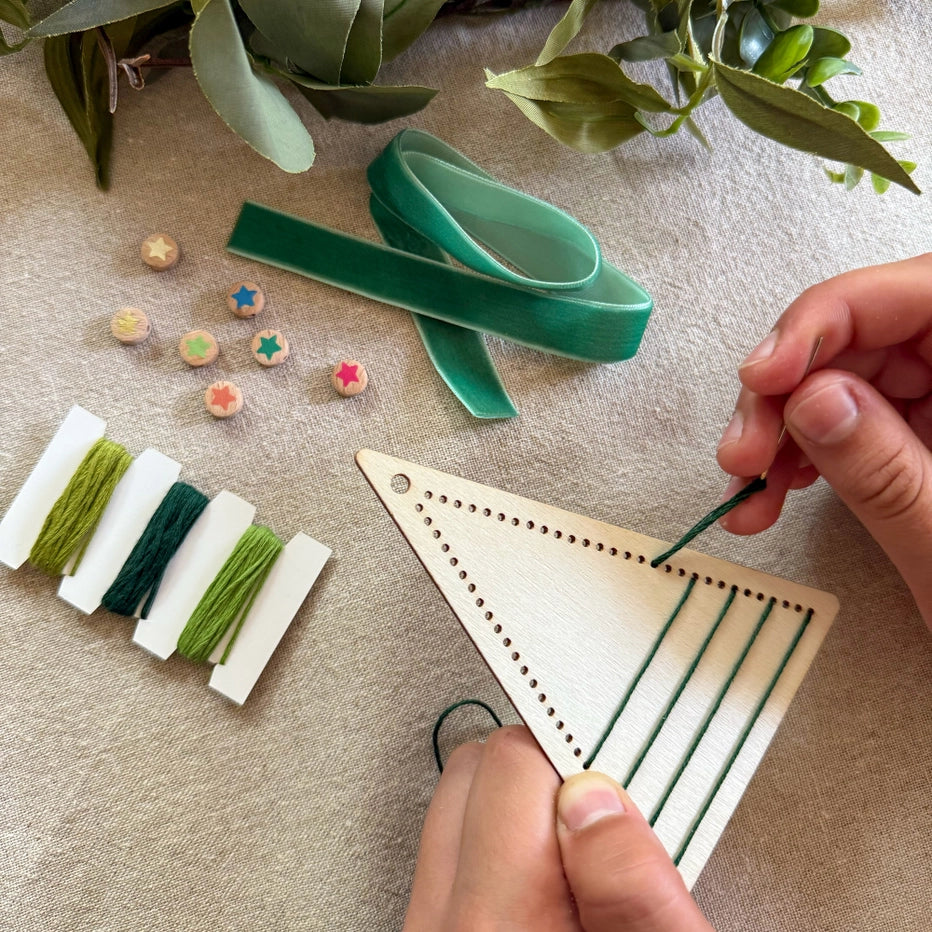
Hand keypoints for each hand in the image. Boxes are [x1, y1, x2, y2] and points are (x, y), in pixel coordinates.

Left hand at [404, 725, 712, 931]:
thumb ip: (636, 894)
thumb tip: (596, 799)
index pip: (508, 765)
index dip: (572, 754)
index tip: (610, 766)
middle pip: (469, 778)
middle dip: (540, 780)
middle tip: (604, 821)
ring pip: (455, 816)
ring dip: (517, 816)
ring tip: (580, 868)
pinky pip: (451, 864)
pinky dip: (499, 854)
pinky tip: (550, 893)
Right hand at [716, 253, 931, 626]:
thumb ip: (885, 471)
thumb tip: (812, 399)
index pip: (918, 295)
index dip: (829, 319)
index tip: (767, 373)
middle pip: (863, 339)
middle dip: (785, 393)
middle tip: (745, 450)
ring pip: (838, 381)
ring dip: (776, 433)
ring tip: (746, 486)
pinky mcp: (914, 437)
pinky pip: (841, 423)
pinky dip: (794, 458)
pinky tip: (766, 494)